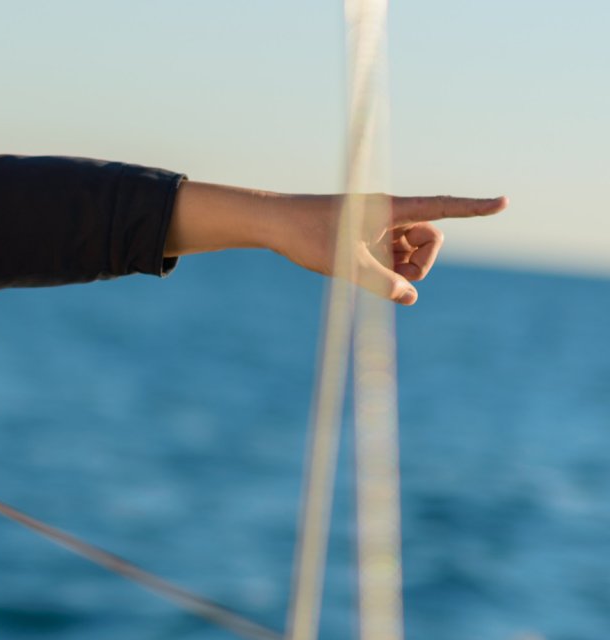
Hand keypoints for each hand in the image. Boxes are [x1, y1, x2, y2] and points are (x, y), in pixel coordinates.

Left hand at [167, 182, 507, 304]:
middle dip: (419, 263)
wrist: (274, 224)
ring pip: (412, 253)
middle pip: (431, 241)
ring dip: (399, 269)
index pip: (442, 208)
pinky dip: (384, 269)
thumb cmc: (305, 235)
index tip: (504, 202)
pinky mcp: (369, 237)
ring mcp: (380, 226)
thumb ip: (380, 282)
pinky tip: (355, 267)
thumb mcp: (344, 263)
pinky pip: (393, 258)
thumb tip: (409, 298)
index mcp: (390, 208)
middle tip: (388, 276)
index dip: (474, 208)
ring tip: (362, 269)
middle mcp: (390, 214)